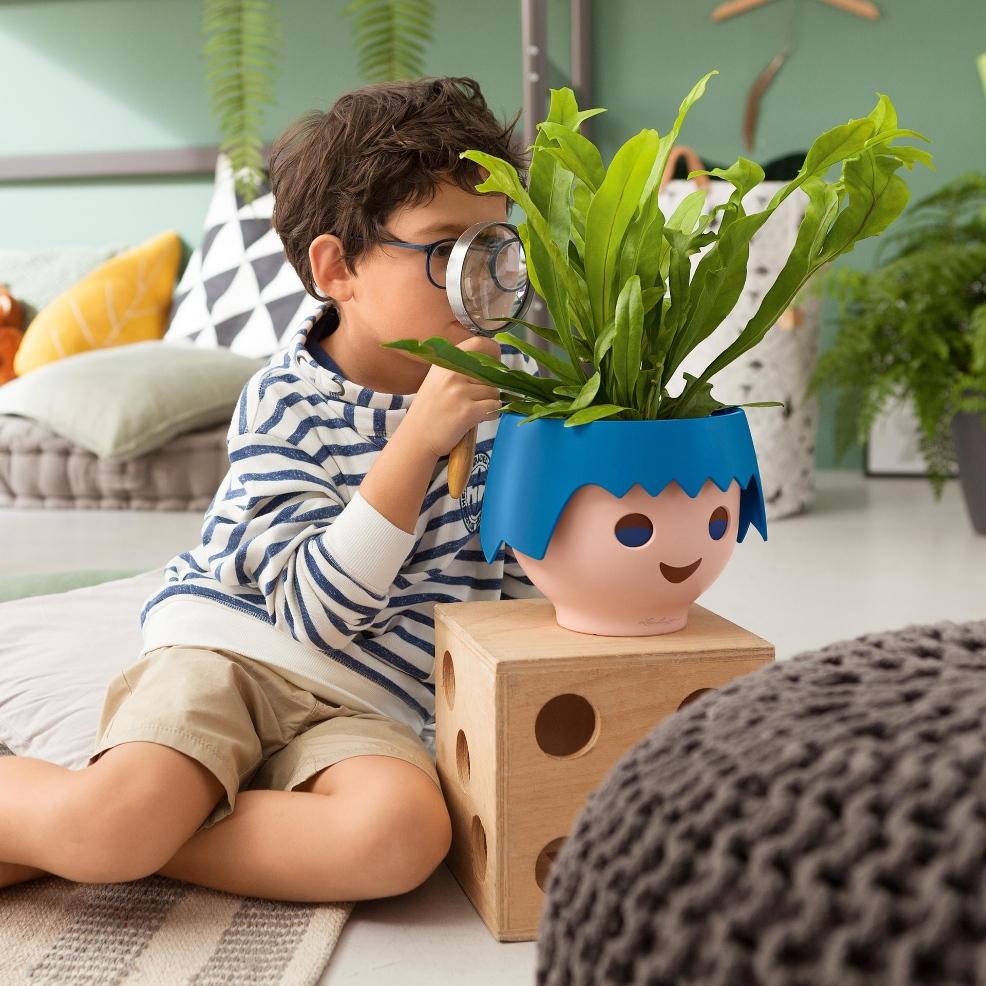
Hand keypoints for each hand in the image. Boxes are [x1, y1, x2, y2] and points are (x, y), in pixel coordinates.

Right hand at [404, 336, 502, 457]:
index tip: (495, 365)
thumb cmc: (429, 412)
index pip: (478, 344)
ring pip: (494, 392)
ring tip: (474, 410)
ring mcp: (459, 392)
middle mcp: (451, 374)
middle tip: (478, 399)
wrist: (416, 438)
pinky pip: (494, 408)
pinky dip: (491, 414)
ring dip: (490, 403)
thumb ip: (459, 369)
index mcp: (445, 363)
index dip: (493, 352)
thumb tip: (491, 364)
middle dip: (491, 387)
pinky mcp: (467, 411)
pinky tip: (477, 418)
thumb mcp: (437, 381)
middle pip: (491, 373)